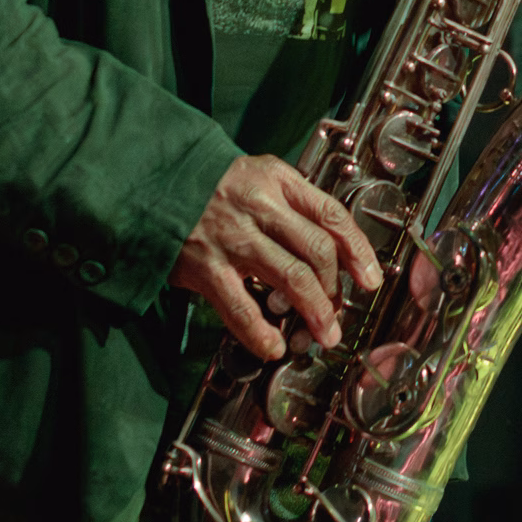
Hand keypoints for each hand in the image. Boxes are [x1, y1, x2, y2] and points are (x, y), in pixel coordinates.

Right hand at [170, 154, 382, 361]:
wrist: (151, 184)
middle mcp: (260, 207)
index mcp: (278, 181)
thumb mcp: (259, 175)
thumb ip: (292, 202)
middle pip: (317, 250)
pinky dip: (261, 332)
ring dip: (314, 312)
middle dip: (335, 289)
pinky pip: (241, 307)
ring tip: (324, 335)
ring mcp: (233, 238)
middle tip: (338, 313)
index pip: (332, 215)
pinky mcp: (206, 267)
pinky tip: (274, 346)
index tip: (370, 278)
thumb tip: (331, 244)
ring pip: (290, 277)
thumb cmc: (211, 184)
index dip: (358, 250)